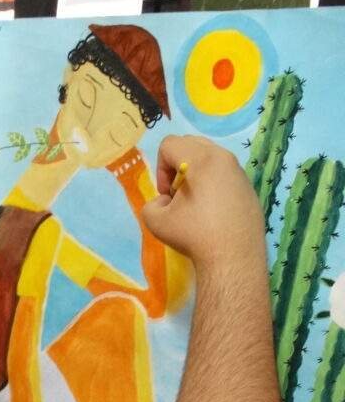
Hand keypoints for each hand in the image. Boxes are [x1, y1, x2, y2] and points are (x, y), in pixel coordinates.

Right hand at [141, 135, 265, 272]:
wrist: (233, 258)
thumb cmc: (194, 235)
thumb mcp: (156, 221)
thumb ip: (152, 204)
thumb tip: (166, 201)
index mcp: (201, 159)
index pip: (169, 144)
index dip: (160, 169)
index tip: (167, 196)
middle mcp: (223, 157)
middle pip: (191, 143)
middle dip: (177, 166)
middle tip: (178, 195)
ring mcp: (240, 171)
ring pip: (209, 158)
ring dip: (195, 175)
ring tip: (195, 204)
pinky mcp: (249, 187)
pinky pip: (224, 174)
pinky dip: (213, 185)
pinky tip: (213, 213)